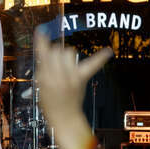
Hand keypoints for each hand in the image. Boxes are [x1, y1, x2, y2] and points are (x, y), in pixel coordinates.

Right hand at [34, 30, 112, 148]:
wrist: (63, 117)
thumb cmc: (50, 101)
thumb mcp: (40, 84)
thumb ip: (43, 67)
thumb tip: (47, 47)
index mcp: (44, 77)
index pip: (44, 54)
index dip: (42, 42)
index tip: (42, 31)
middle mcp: (58, 76)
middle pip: (58, 50)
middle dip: (55, 53)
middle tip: (55, 63)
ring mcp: (71, 77)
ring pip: (70, 52)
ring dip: (66, 55)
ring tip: (65, 65)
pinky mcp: (82, 79)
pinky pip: (92, 64)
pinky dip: (100, 57)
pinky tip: (108, 51)